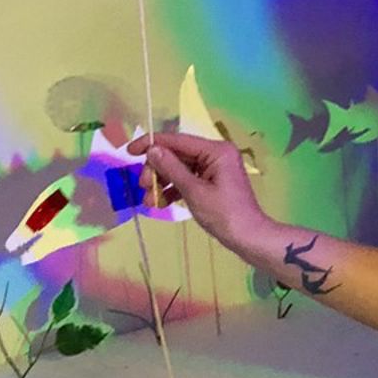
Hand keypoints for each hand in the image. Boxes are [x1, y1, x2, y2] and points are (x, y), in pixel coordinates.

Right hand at [131, 130, 270, 253]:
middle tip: (143, 187)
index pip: (177, 140)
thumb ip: (171, 168)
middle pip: (176, 155)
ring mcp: (213, 168)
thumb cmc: (223, 214)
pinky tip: (160, 203)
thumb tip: (151, 150)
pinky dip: (172, 189)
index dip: (151, 144)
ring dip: (161, 182)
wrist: (248, 238)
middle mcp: (215, 154)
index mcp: (216, 150)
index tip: (129, 151)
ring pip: (178, 168)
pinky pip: (186, 179)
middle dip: (156, 170)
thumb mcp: (193, 191)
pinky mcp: (211, 181)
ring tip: (149, 201)